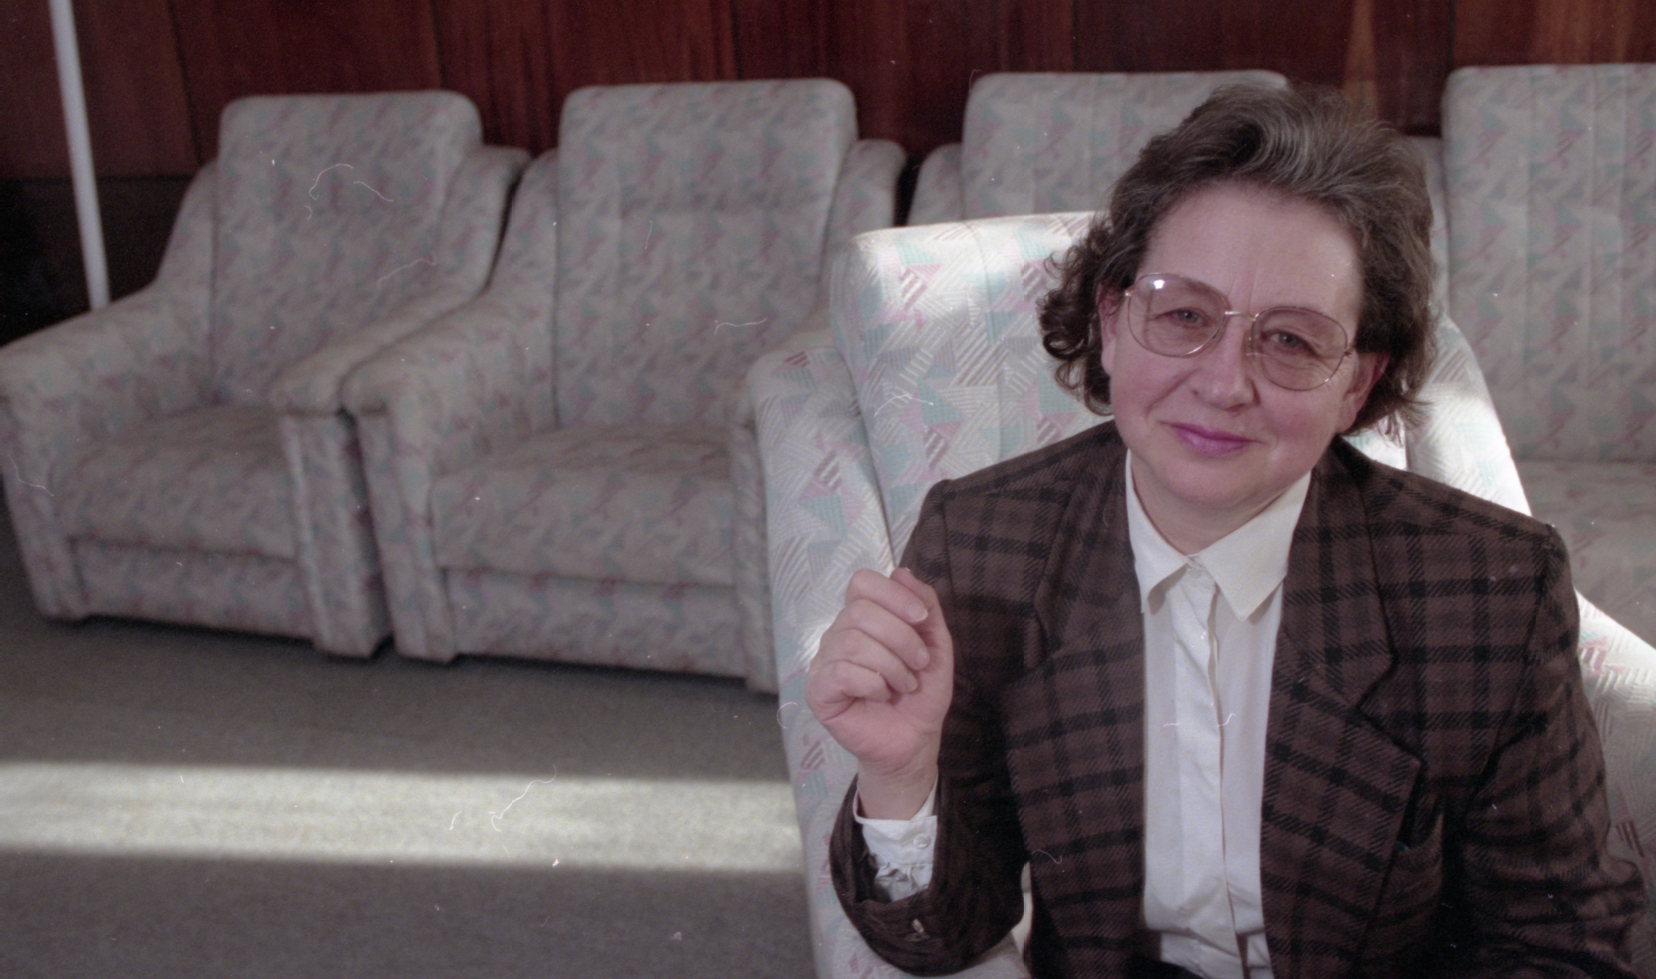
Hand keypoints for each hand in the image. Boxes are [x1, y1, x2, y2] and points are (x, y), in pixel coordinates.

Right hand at [805, 567, 953, 818]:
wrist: (914, 740)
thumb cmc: (921, 693)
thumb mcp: (935, 644)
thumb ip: (924, 605)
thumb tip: (901, 571)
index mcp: (863, 617)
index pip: (862, 583)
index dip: (893, 595)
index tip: (921, 619)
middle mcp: (838, 634)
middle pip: (859, 612)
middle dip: (900, 638)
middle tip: (918, 665)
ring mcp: (824, 662)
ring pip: (852, 643)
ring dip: (891, 666)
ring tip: (903, 685)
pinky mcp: (818, 690)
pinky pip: (841, 672)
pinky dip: (872, 683)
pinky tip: (881, 695)